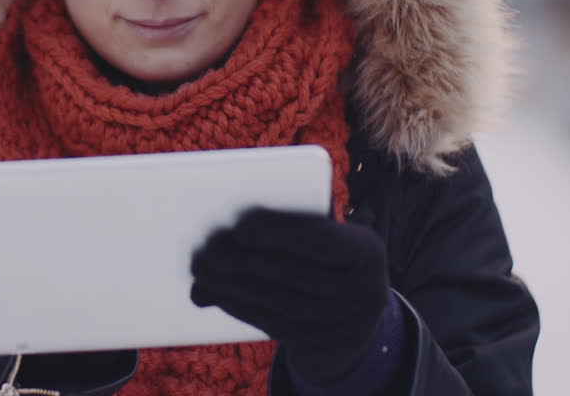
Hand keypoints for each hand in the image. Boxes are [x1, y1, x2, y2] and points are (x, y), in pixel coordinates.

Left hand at [189, 207, 389, 384]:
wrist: (356, 321)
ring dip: (231, 284)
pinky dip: (238, 305)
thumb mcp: (334, 243)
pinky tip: (216, 292)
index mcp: (367, 251)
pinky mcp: (318, 345)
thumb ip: (299, 229)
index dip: (280, 233)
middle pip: (292, 273)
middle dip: (243, 260)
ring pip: (276, 300)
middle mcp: (362, 291)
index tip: (243, 225)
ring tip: (202, 269)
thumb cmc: (331, 262)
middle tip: (209, 248)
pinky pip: (270, 322)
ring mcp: (341, 323)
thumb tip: (238, 227)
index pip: (322, 240)